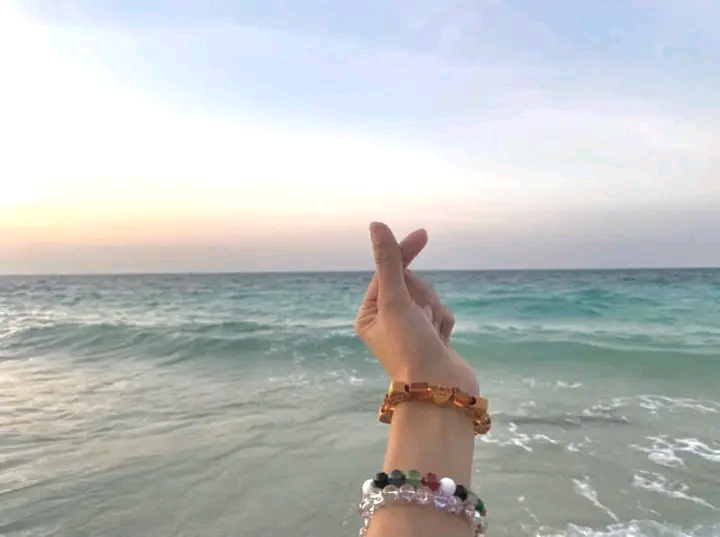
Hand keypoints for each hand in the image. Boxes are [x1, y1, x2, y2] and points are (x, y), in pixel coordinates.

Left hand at [355, 222, 478, 395]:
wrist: (440, 389)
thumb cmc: (409, 346)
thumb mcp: (395, 300)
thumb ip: (388, 262)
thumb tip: (376, 225)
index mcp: (369, 315)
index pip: (387, 273)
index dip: (403, 254)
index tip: (423, 234)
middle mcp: (387, 322)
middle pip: (411, 284)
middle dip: (421, 294)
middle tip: (420, 314)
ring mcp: (411, 331)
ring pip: (428, 298)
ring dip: (434, 310)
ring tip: (431, 332)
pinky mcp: (432, 339)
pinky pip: (441, 314)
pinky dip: (444, 323)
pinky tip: (441, 340)